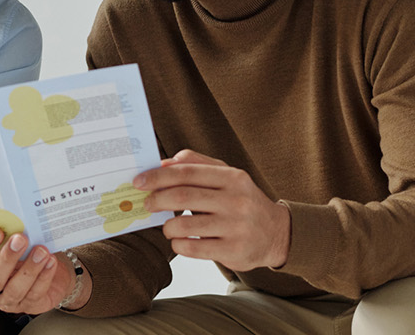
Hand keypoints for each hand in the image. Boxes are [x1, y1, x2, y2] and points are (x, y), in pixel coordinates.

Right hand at [0, 228, 71, 313]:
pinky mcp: (30, 306)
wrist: (48, 274)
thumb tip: (13, 217)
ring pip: (16, 289)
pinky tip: (50, 261)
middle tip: (20, 239)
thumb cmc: (23, 256)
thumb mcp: (11, 247)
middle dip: (7, 258)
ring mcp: (8, 301)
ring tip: (41, 250)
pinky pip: (36, 292)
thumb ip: (7, 237)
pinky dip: (44, 275)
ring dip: (30, 268)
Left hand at [136, 149, 290, 271]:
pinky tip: (179, 241)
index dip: (158, 176)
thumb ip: (197, 165)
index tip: (139, 181)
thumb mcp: (228, 176)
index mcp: (233, 177)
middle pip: (183, 197)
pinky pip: (193, 248)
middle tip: (147, 204)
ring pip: (185, 225)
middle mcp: (236, 200)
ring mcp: (236, 226)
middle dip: (157, 200)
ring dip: (167, 227)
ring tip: (168, 227)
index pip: (187, 172)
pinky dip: (178, 244)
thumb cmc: (242, 201)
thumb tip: (163, 163)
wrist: (276, 233)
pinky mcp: (234, 250)